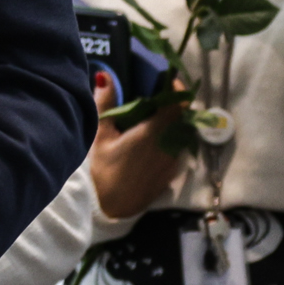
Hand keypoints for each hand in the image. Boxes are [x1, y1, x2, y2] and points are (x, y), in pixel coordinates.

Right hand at [87, 68, 186, 224]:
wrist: (108, 208)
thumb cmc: (102, 170)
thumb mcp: (100, 135)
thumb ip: (106, 103)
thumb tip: (105, 76)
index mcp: (155, 132)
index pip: (178, 103)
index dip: (176, 89)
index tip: (165, 81)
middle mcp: (170, 145)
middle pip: (183, 118)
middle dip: (174, 105)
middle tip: (157, 98)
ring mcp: (173, 161)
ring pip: (182, 134)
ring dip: (174, 123)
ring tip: (155, 119)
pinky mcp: (172, 174)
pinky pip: (178, 149)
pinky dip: (171, 140)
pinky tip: (154, 143)